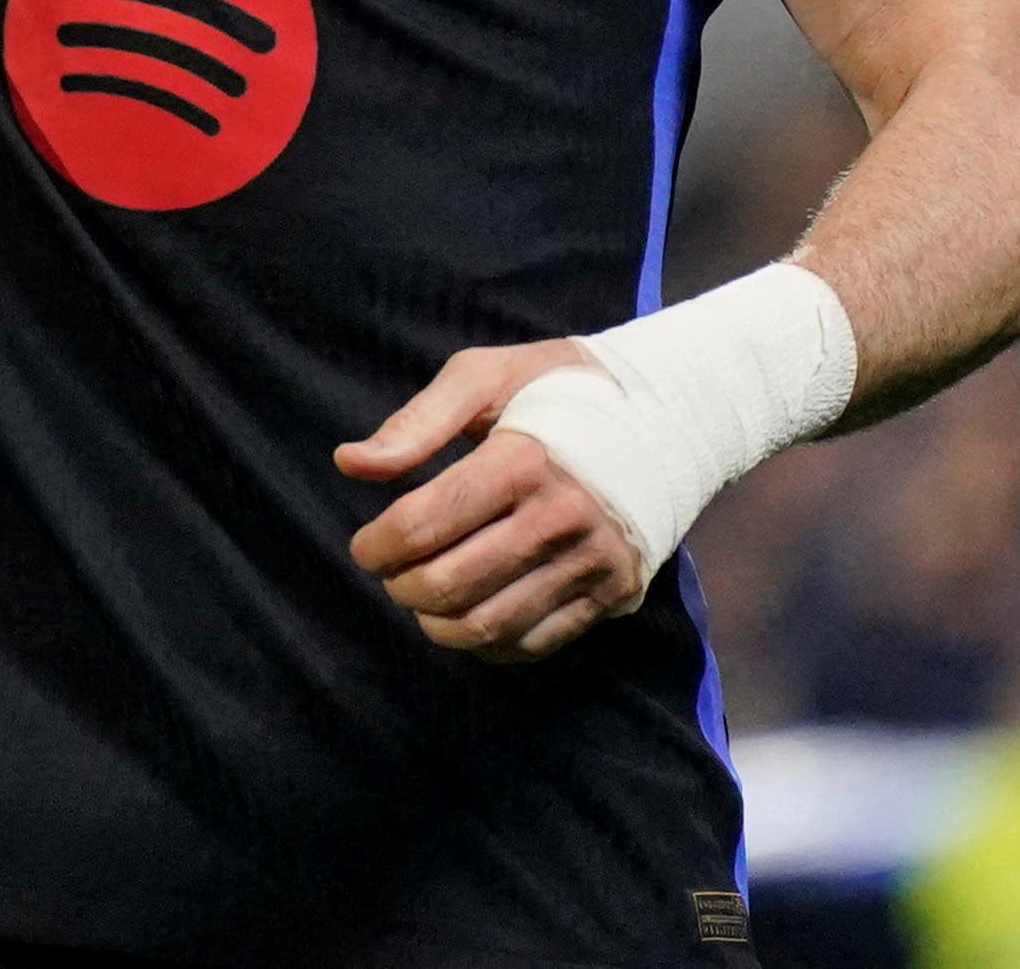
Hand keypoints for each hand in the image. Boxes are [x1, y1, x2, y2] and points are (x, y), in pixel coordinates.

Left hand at [336, 342, 645, 662]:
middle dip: (401, 587)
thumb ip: (416, 423)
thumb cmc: (559, 390)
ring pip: (489, 625)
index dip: (377, 545)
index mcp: (523, 458)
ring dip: (438, 624)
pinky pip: (537, 642)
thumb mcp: (486, 376)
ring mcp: (593, 560)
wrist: (670, 413)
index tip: (365, 546)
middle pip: (450, 583)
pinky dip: (489, 642)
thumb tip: (349, 463)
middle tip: (391, 573)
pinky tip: (471, 616)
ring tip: (424, 600)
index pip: (423, 524)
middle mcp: (562, 516)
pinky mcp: (615, 591)